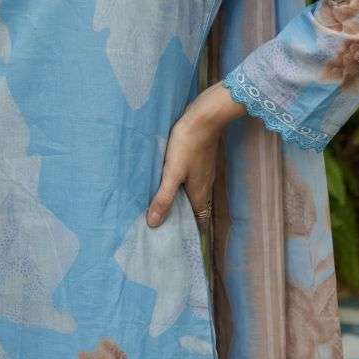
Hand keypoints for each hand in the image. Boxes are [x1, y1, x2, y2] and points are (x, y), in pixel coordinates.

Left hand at [146, 87, 246, 232]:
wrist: (204, 117)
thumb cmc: (188, 145)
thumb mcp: (172, 172)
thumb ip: (163, 197)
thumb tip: (153, 223)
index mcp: (199, 193)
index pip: (200, 220)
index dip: (192, 231)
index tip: (180, 241)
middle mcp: (204, 185)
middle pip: (196, 208)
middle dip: (183, 218)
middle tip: (166, 226)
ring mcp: (203, 171)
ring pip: (193, 193)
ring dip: (182, 201)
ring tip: (164, 206)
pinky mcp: (199, 159)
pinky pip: (191, 179)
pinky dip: (181, 186)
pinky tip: (169, 181)